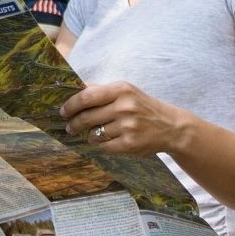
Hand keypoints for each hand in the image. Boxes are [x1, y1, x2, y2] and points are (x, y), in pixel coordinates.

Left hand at [60, 80, 189, 155]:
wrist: (171, 126)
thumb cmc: (143, 107)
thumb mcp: (126, 91)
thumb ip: (101, 90)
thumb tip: (74, 88)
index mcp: (121, 89)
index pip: (86, 96)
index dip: (70, 105)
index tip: (63, 111)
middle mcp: (124, 106)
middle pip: (87, 117)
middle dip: (74, 124)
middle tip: (69, 127)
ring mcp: (128, 126)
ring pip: (94, 134)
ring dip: (89, 136)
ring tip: (93, 134)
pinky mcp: (130, 144)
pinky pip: (104, 147)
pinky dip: (102, 146)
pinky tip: (107, 142)